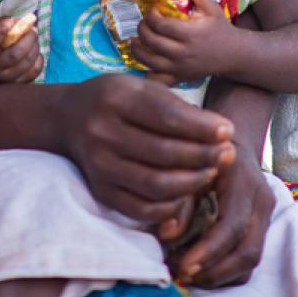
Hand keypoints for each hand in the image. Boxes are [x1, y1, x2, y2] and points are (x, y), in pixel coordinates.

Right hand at [0, 14, 42, 83]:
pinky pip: (34, 71)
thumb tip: (19, 22)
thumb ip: (1, 24)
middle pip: (13, 55)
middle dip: (27, 39)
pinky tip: (34, 51)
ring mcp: (5, 79)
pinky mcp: (18, 83)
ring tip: (33, 38)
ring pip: (26, 63)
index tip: (11, 21)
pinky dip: (38, 58)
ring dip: (34, 46)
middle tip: (33, 30)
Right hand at [59, 73, 234, 224]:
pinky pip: (142, 208)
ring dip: (192, 182)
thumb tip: (222, 131)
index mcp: (116, 98)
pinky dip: (170, 205)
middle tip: (227, 155)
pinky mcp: (100, 190)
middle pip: (164, 153)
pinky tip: (186, 192)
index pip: (166, 117)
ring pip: (156, 184)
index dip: (201, 128)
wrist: (69, 117)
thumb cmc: (118, 99)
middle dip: (203, 156)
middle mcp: (103, 131)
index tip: (228, 131)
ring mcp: (99, 164)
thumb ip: (178, 107)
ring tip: (211, 172)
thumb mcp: (142, 88)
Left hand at [127, 0, 236, 82]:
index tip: (152, 10)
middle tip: (142, 23)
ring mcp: (180, 68)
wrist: (234, 55)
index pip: (161, 25)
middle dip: (142, 30)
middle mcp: (183, 53)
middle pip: (152, 42)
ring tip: (134, 40)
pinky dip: (147, 74)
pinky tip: (144, 63)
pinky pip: (158, 81)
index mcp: (190, 34)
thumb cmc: (221, 29)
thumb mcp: (212, 8)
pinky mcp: (180, 78)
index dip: (151, 16)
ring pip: (150, 61)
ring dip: (137, 50)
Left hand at [167, 141, 273, 287]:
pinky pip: (249, 256)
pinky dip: (227, 270)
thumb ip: (179, 201)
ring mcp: (266, 214)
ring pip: (251, 260)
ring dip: (220, 275)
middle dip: (214, 271)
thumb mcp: (189, 167)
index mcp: (243, 181)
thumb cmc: (205, 151)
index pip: (232, 226)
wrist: (232, 138)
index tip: (183, 267)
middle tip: (182, 275)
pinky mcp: (264, 225)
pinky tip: (203, 267)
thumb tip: (167, 235)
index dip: (208, 252)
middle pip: (248, 251)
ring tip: (189, 274)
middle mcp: (261, 200)